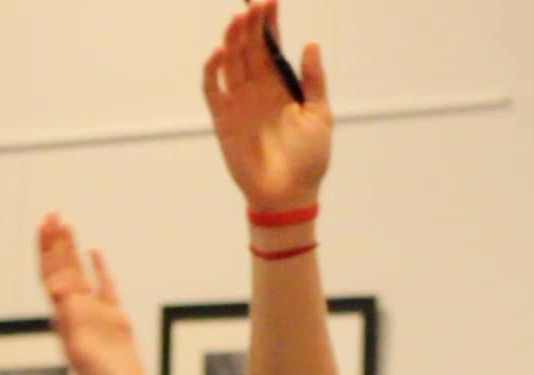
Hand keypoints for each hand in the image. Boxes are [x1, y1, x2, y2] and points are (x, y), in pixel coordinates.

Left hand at [38, 214, 150, 374]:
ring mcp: (96, 312)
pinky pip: (105, 286)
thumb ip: (70, 317)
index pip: (53, 274)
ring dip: (72, 249)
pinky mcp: (115, 318)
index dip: (47, 250)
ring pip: (81, 273)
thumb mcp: (81, 347)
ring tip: (66, 225)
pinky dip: (99, 268)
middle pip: (63, 269)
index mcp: (66, 315)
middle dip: (56, 242)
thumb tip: (57, 289)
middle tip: (51, 214)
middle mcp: (76, 309)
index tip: (45, 225)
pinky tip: (94, 252)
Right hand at [202, 0, 331, 210]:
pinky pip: (213, 87)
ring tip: (240, 19)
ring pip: (231, 61)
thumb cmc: (309, 159)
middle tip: (254, 3)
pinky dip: (213, 69)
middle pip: (249, 47)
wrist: (289, 196)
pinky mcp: (223, 118)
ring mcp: (238, 101)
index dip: (270, 22)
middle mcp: (257, 88)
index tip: (270, 0)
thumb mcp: (320, 115)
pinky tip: (221, 51)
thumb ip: (314, 80)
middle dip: (251, 24)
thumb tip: (311, 43)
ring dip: (233, 39)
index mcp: (280, 85)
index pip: (271, 46)